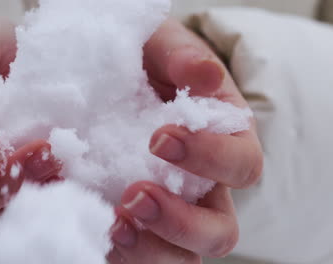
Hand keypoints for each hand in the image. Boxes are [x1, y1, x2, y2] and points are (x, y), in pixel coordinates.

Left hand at [109, 19, 262, 262]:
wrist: (116, 75)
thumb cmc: (148, 62)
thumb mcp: (164, 48)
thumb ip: (183, 58)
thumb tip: (204, 75)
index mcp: (225, 143)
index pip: (242, 165)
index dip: (209, 159)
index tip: (159, 138)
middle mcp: (205, 187)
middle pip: (219, 230)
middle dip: (181, 222)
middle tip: (135, 195)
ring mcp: (172, 210)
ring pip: (182, 255)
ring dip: (150, 248)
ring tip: (113, 223)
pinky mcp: (139, 223)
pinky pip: (140, 255)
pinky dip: (121, 252)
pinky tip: (95, 228)